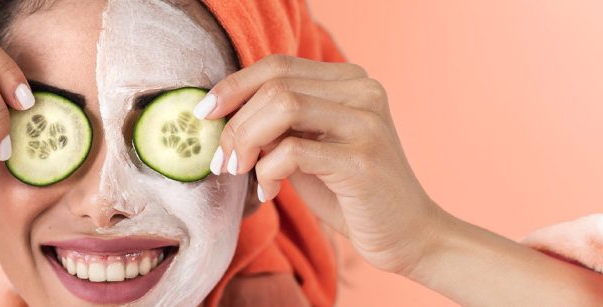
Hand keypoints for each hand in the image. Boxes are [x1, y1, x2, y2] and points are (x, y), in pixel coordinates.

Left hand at [196, 54, 443, 273]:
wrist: (409, 235)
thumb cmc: (350, 193)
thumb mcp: (308, 149)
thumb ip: (277, 127)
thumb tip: (224, 116)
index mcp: (351, 81)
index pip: (278, 65)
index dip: (234, 85)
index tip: (204, 113)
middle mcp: (363, 91)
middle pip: (275, 84)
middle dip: (234, 121)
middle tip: (219, 159)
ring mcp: (367, 122)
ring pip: (282, 106)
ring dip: (245, 140)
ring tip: (236, 170)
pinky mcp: (362, 159)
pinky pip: (292, 151)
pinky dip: (267, 170)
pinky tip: (270, 191)